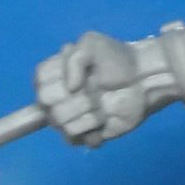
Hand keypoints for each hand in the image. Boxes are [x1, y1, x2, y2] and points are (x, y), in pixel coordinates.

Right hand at [34, 31, 146, 145]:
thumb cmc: (116, 58)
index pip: (39, 85)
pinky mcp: (87, 133)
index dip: (57, 83)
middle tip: (96, 89)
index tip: (80, 77)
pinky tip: (106, 121)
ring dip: (89, 113)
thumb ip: (74, 59)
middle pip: (48, 106)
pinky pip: (75, 140)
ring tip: (105, 104)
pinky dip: (92, 133)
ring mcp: (72, 117)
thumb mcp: (92, 43)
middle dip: (76, 98)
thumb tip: (70, 88)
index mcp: (54, 76)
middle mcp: (59, 98)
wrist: (144, 78)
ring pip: (63, 124)